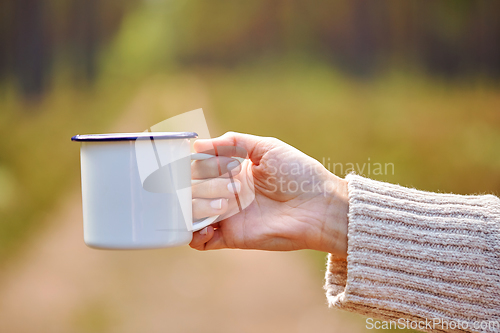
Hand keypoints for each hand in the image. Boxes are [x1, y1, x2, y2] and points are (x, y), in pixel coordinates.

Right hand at [189, 132, 348, 256]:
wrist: (318, 206)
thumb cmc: (298, 173)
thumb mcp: (266, 147)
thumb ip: (232, 142)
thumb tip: (197, 146)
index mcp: (232, 170)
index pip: (198, 166)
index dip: (199, 164)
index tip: (212, 163)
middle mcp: (225, 192)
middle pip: (191, 189)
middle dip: (201, 185)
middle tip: (229, 186)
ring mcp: (227, 216)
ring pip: (191, 213)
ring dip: (197, 206)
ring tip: (222, 205)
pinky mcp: (231, 237)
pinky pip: (199, 242)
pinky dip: (193, 235)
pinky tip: (206, 226)